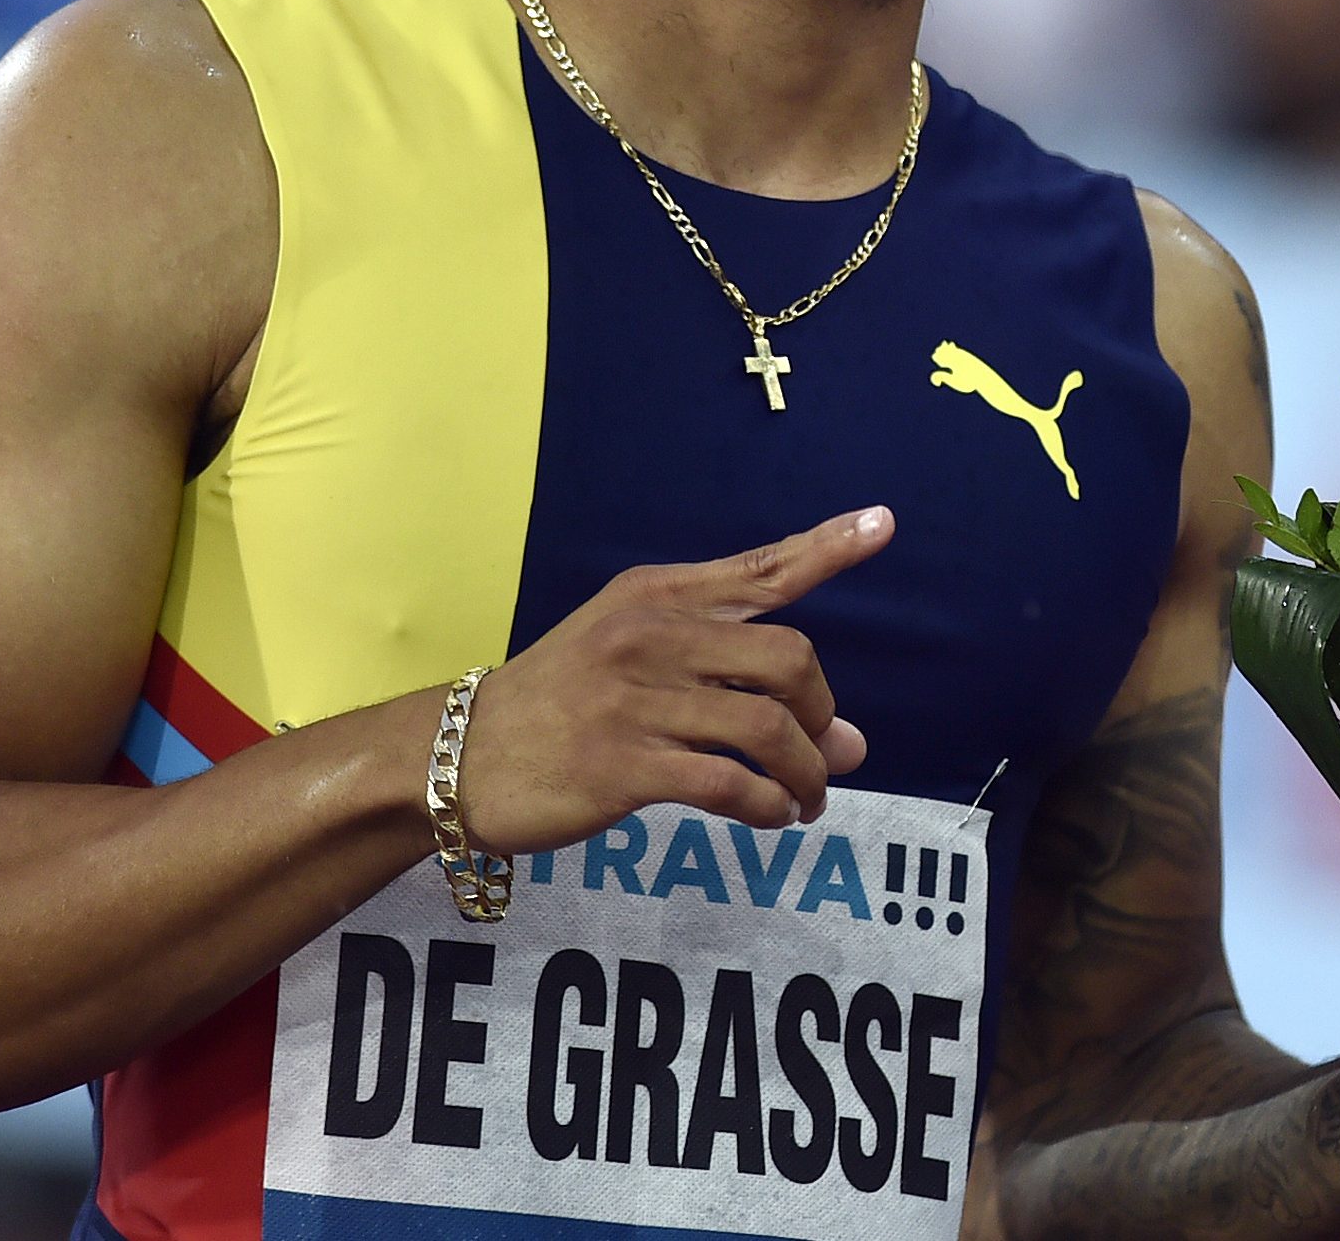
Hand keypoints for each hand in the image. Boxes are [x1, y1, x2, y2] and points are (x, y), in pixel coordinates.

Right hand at [452, 507, 887, 851]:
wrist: (457, 756)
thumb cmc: (558, 706)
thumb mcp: (630, 659)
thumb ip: (734, 685)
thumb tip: (848, 740)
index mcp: (654, 596)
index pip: (759, 568)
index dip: (828, 547)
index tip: (883, 523)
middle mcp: (649, 635)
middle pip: (788, 660)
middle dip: (820, 714)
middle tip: (818, 752)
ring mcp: (635, 700)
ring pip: (767, 729)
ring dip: (806, 774)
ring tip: (805, 801)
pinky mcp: (623, 766)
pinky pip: (729, 784)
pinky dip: (767, 805)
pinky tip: (769, 817)